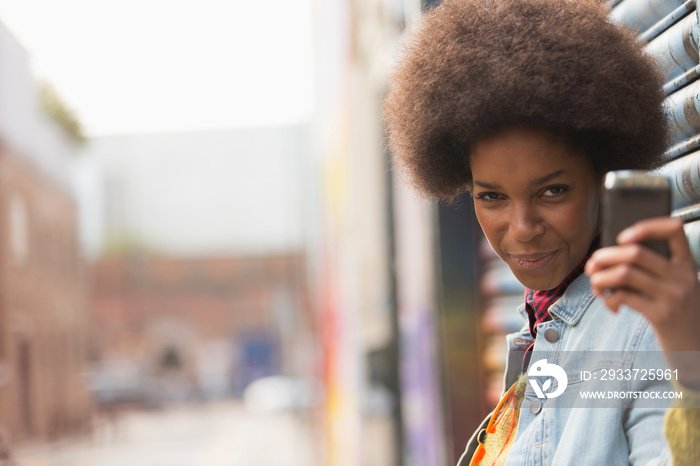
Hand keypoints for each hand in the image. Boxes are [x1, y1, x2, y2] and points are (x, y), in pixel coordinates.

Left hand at [585, 217, 699, 387]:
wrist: (696, 349)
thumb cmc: (675, 313)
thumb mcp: (673, 286)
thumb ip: (651, 270)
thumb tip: (608, 257)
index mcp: (687, 264)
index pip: (674, 229)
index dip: (645, 226)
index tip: (621, 236)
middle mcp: (683, 277)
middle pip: (635, 253)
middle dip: (604, 257)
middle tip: (591, 266)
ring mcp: (674, 296)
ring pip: (624, 273)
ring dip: (600, 278)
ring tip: (596, 285)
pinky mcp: (662, 316)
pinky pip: (624, 297)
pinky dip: (608, 299)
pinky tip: (610, 304)